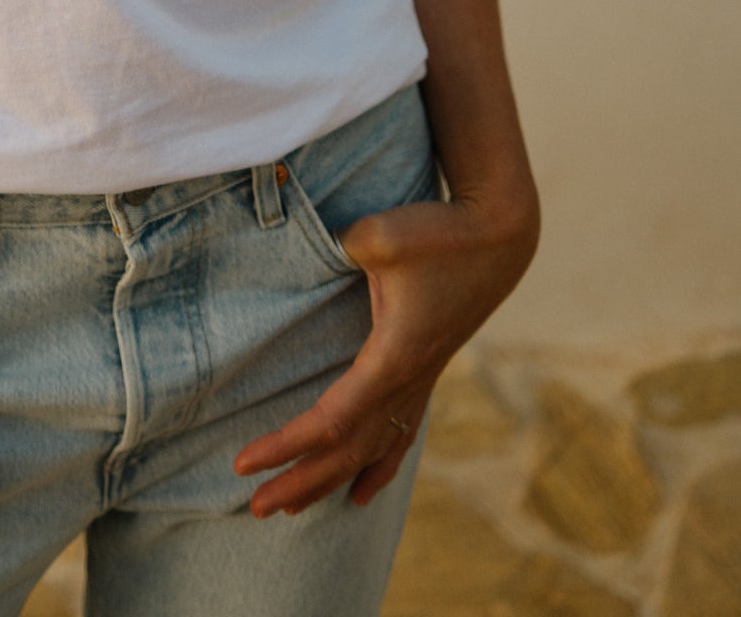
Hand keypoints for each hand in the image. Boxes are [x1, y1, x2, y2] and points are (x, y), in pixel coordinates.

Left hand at [234, 185, 539, 517]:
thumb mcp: (379, 235)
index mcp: (392, 359)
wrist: (498, 234)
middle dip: (299, 482)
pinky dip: (375, 469)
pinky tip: (360, 493)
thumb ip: (336, 248)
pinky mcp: (426, 370)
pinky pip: (398, 435)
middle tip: (251, 508)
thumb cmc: (438, 232)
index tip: (242, 464)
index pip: (330, 422)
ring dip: (329, 481)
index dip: (285, 446)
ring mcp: (420, 381)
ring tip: (289, 509)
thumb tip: (310, 255)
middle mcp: (407, 381)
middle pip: (346, 452)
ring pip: (372, 451)